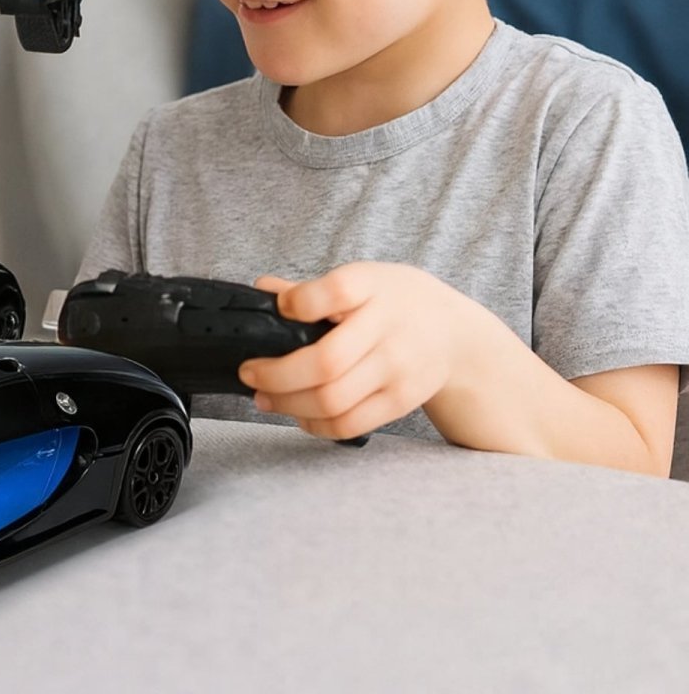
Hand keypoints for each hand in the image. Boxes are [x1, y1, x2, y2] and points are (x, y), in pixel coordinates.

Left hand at [237, 261, 471, 438]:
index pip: (335, 292)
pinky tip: (297, 413)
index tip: (279, 308)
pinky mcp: (400, 401)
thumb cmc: (394, 302)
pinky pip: (349, 423)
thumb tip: (262, 288)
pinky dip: (314, 424)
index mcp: (372, 287)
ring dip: (287, 403)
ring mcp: (397, 368)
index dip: (299, 303)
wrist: (456, 334)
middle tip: (248, 372)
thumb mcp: (362, 279)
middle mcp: (387, 328)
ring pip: (332, 399)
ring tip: (263, 396)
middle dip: (275, 373)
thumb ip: (312, 289)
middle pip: (324, 362)